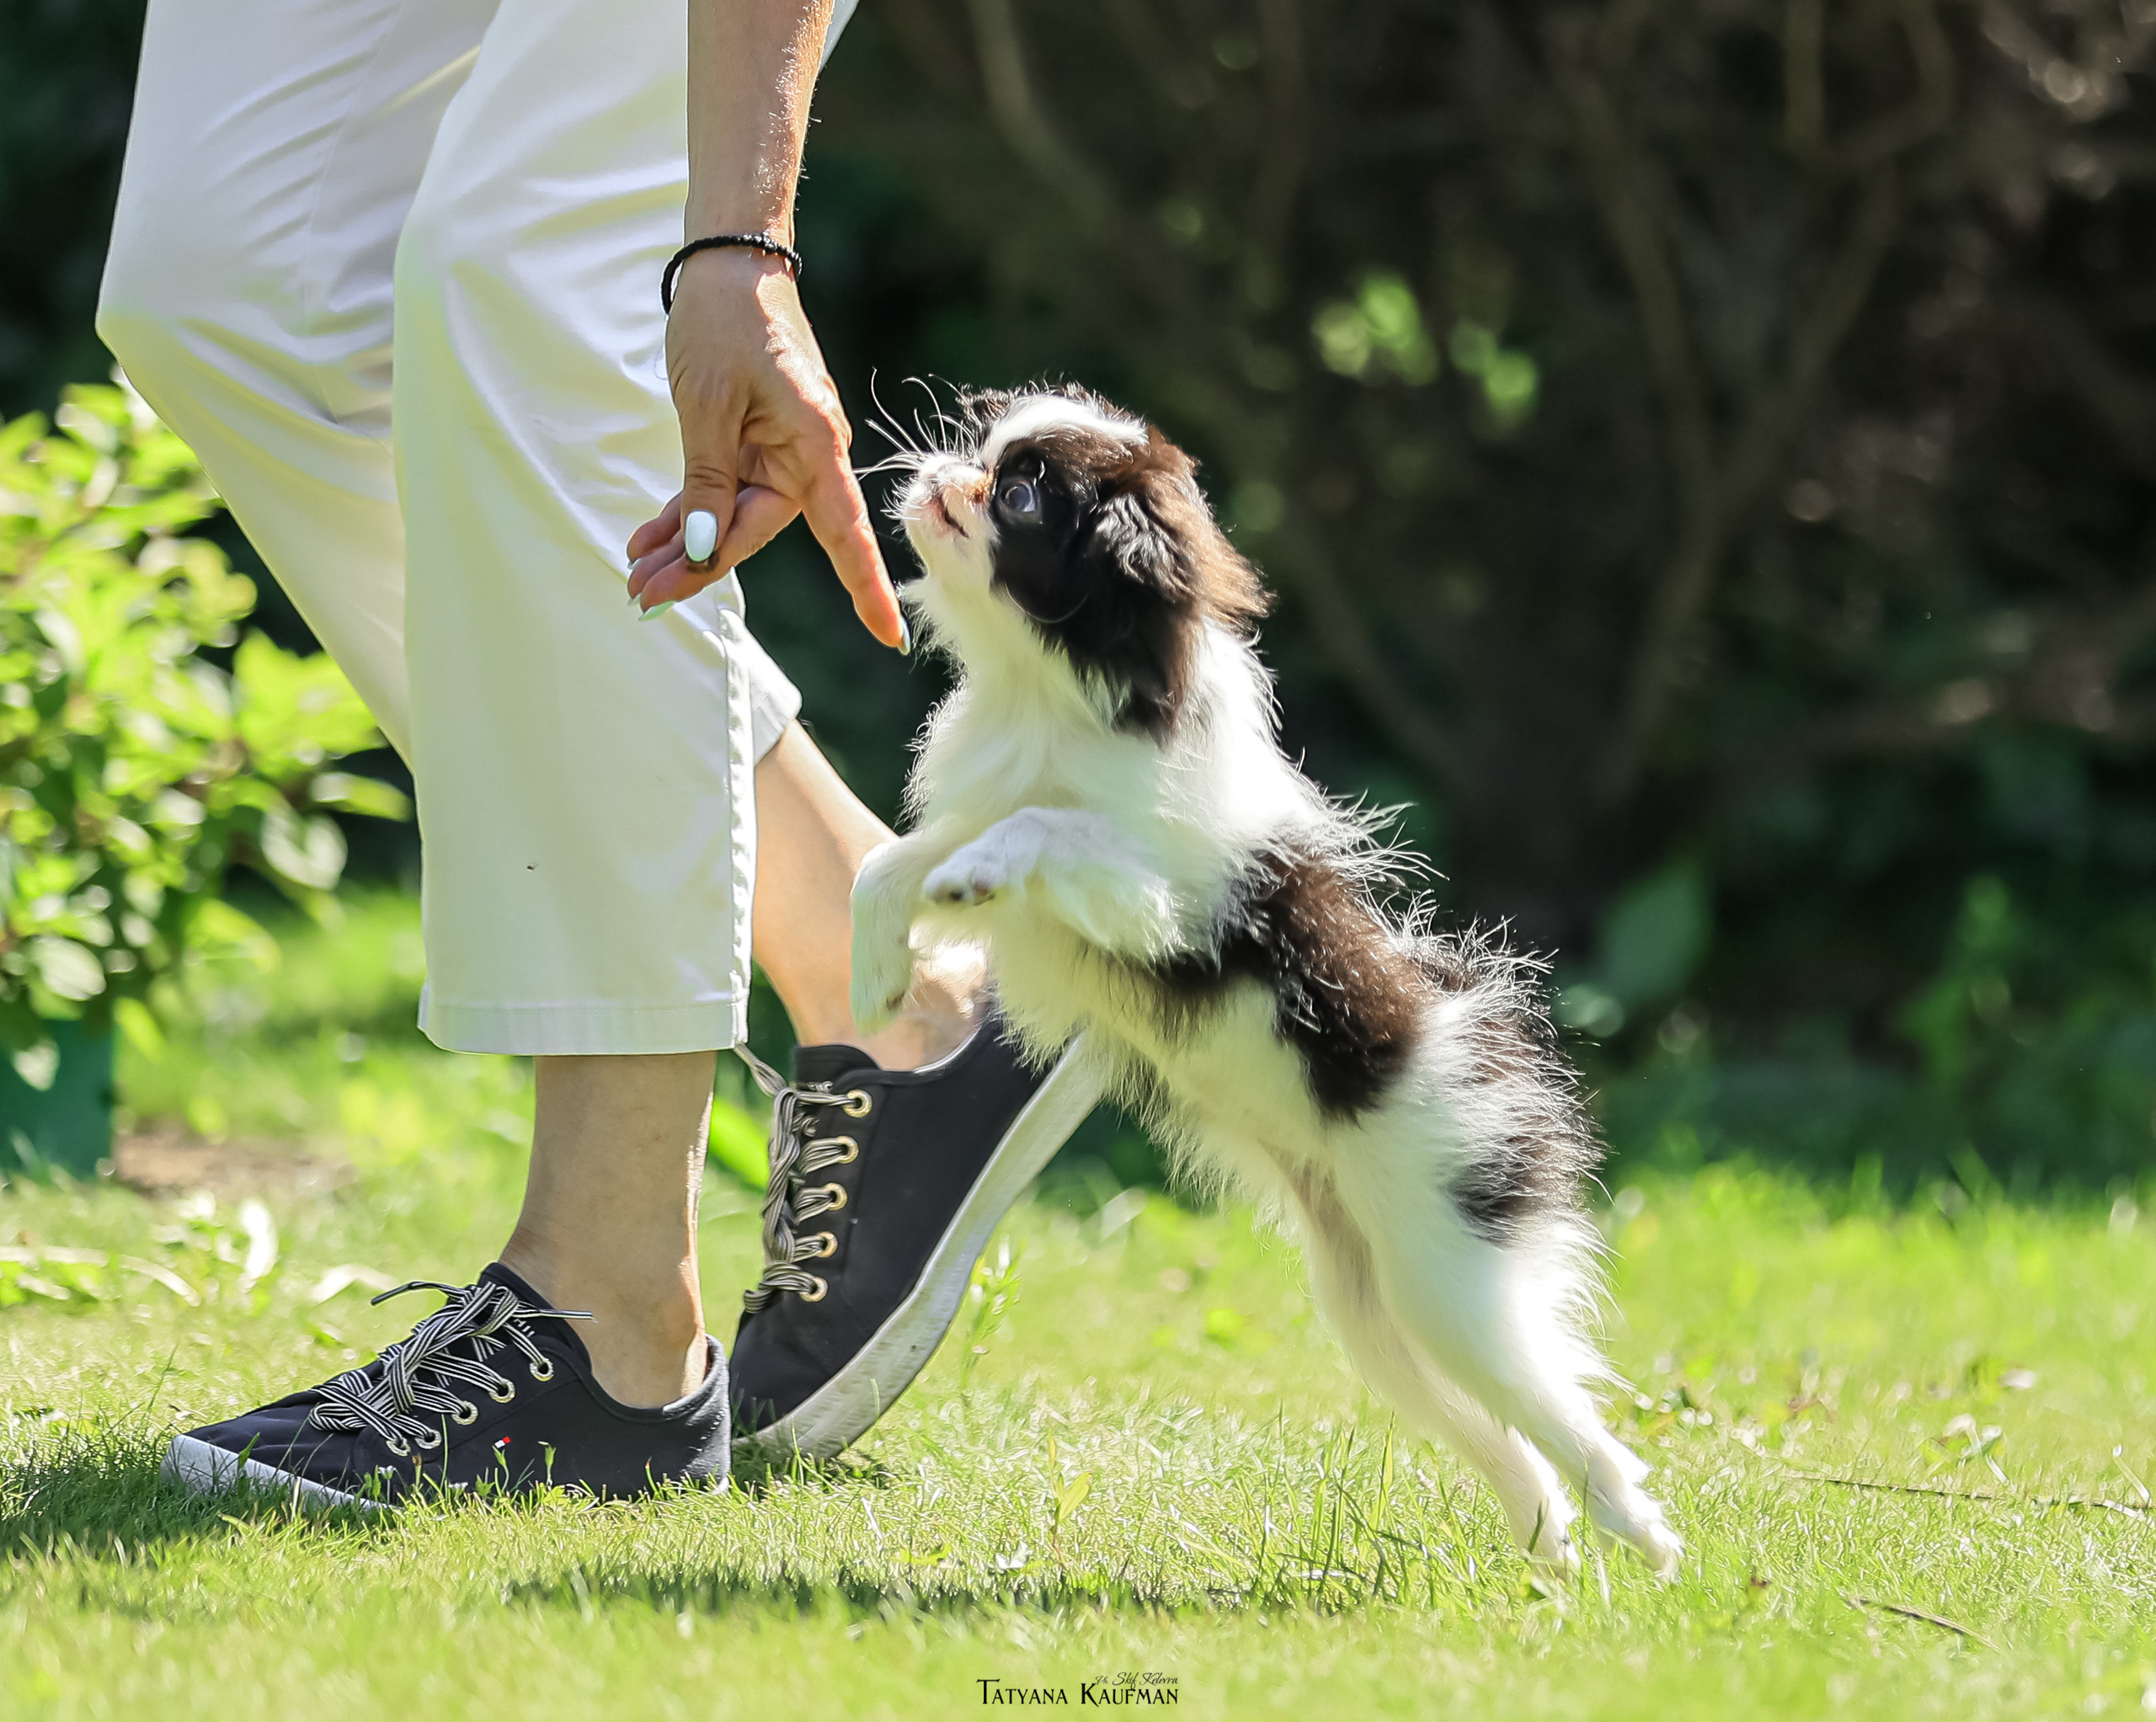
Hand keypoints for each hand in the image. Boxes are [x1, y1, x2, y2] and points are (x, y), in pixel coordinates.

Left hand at [627, 248, 905, 648]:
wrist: (728, 263)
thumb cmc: (727, 321)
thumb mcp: (707, 405)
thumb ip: (708, 482)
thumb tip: (707, 551)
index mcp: (815, 445)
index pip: (844, 534)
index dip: (867, 589)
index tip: (890, 638)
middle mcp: (807, 455)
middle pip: (758, 530)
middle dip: (700, 564)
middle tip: (642, 594)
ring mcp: (781, 450)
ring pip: (734, 517)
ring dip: (686, 543)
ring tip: (635, 572)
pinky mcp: (755, 441)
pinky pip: (723, 490)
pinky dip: (690, 513)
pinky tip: (651, 538)